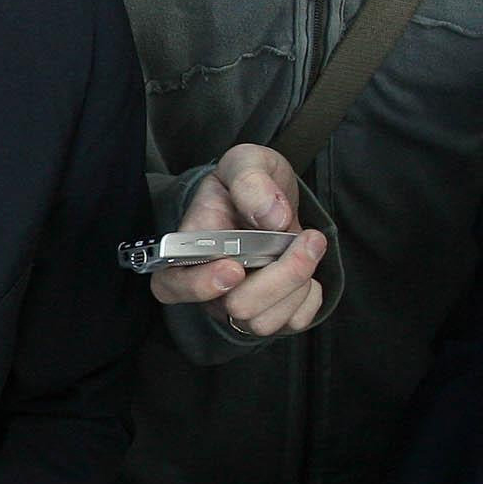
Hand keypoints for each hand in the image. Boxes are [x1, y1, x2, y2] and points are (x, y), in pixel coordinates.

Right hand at [155, 144, 326, 337]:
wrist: (271, 198)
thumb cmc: (248, 183)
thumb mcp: (245, 162)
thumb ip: (250, 181)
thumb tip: (272, 218)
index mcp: (187, 251)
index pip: (172, 286)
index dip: (199, 286)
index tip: (234, 267)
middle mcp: (210, 288)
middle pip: (238, 307)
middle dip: (280, 275)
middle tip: (306, 236)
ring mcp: (240, 305)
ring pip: (266, 321)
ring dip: (299, 281)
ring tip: (308, 243)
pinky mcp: (271, 314)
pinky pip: (294, 322)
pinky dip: (310, 295)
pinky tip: (305, 267)